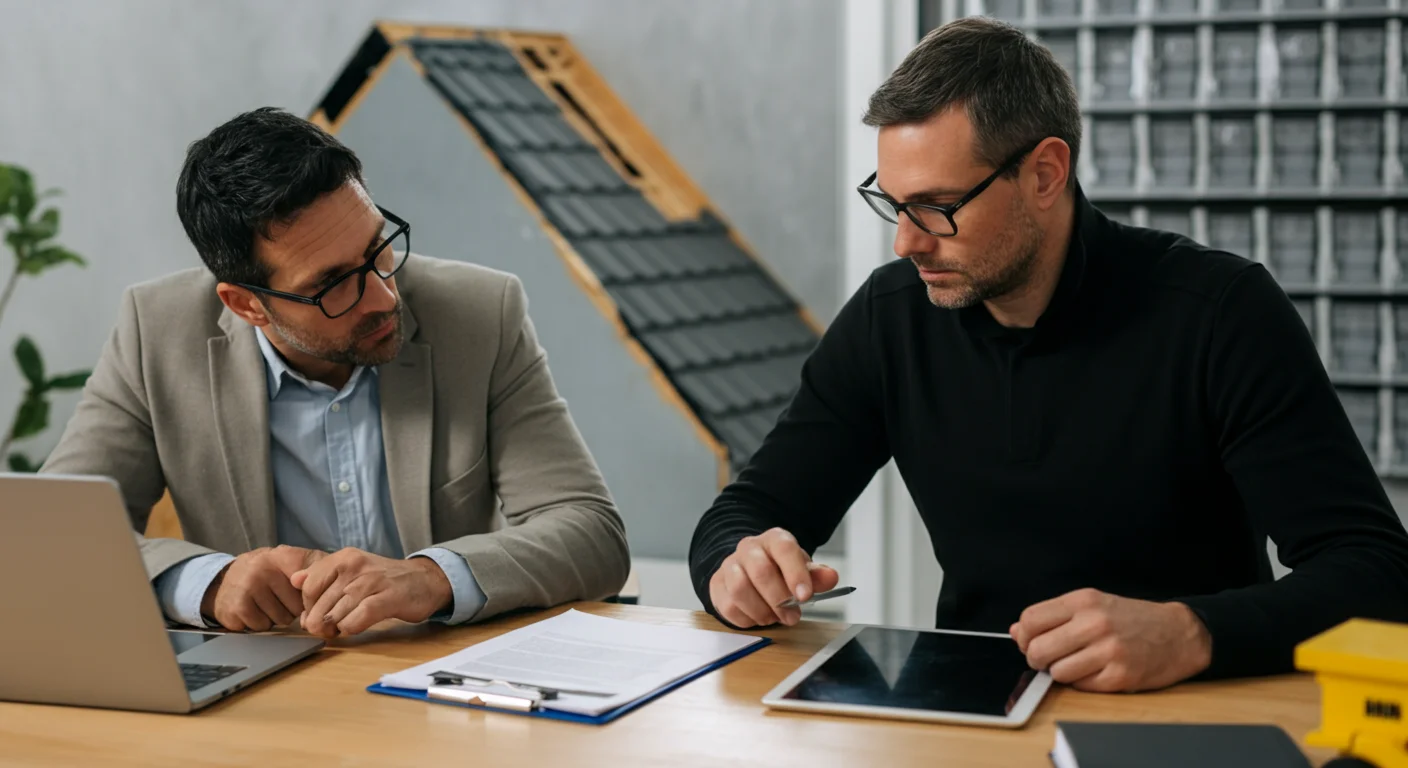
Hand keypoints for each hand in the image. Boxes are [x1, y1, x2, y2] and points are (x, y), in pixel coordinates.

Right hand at [200, 545, 325, 631]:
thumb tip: (342, 575)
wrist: (224, 579)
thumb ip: (317, 565)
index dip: (315, 596)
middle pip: (298, 606)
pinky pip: (262, 626)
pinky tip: (255, 610)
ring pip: (281, 619)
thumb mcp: (291, 561)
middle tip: (281, 598)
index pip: (312, 582)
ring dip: (277, 617)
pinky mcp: (236, 606)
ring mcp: (248, 587)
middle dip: (293, 608)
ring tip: (268, 603)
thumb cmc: (268, 573)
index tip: (314, 598)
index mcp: (283, 556)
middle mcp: (264, 569)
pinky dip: (261, 623)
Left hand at [290, 548, 451, 637]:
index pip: (308, 586)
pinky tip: (355, 627)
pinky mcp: (387, 599)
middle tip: (329, 628)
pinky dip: (350, 629)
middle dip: (320, 623)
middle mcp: (356, 566)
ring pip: (335, 615)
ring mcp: (372, 582)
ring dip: (335, 628)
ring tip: (343, 627)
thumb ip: (322, 575)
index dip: (308, 606)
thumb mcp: (351, 570)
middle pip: (320, 605)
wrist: (425, 580)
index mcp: (344, 558)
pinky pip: (356, 620)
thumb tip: (294, 579)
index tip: (317, 613)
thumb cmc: (384, 580)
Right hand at [708, 527, 838, 628]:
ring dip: (761, 611)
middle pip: (761, 571)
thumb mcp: (802, 571)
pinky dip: (746, 619)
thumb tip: (831, 577)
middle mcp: (749, 548)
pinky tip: (757, 617)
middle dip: (779, 599)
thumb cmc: (780, 570)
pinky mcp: (717, 585)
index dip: (796, 573)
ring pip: (740, 589)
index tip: (805, 596)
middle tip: (792, 617)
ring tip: (774, 618)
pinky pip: (728, 606)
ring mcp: (730, 565)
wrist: (750, 569)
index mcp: (774, 540)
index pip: (784, 549)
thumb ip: (817, 576)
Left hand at [1010, 588, 1211, 692]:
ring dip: (1061, 673)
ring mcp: (1108, 651)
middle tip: (1049, 660)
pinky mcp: (1120, 676)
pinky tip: (1096, 672)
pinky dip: (1083, 683)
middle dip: (1037, 660)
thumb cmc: (1131, 619)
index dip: (1024, 637)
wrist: (1179, 633)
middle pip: (1038, 650)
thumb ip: (1053, 617)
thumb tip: (1016, 632)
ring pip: (1057, 672)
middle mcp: (1094, 623)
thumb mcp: (1091, 605)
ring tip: (1078, 664)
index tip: (1030, 643)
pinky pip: (1081, 687)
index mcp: (1083, 602)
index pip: (1030, 620)